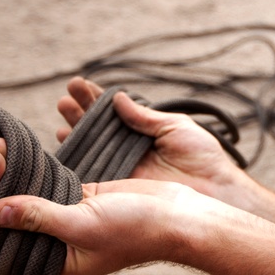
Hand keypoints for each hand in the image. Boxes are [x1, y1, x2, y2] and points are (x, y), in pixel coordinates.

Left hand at [0, 137, 274, 274]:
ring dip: (18, 168)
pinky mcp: (89, 193)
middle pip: (16, 211)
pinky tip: (27, 147)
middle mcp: (61, 238)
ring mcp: (75, 214)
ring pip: (34, 190)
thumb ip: (38, 218)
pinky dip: (41, 162)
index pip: (9, 237)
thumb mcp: (83, 225)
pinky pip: (56, 176)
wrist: (183, 216)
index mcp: (57, 257)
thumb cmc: (139, 230)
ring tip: (2, 146)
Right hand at [56, 78, 274, 230]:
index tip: (77, 84)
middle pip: (96, 128)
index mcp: (144, 131)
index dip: (94, 98)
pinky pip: (93, 174)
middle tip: (63, 99)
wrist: (214, 190)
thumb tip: (117, 98)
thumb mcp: (175, 127)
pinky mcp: (118, 189)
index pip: (113, 111)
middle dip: (78, 112)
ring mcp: (122, 168)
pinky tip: (62, 148)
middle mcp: (129, 149)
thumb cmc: (202, 157)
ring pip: (90, 148)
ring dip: (73, 131)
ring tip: (61, 115)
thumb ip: (145, 116)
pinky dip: (76, 162)